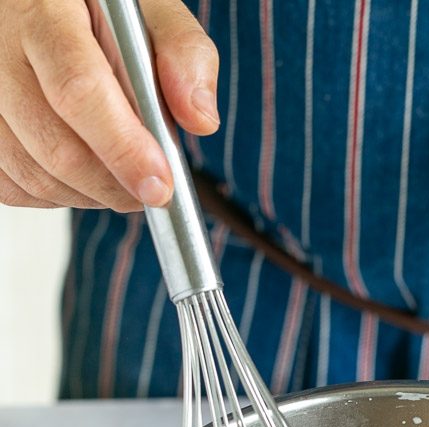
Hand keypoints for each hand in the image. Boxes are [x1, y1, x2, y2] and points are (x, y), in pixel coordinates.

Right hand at [0, 0, 218, 211]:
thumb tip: (199, 117)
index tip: (159, 184)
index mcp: (41, 8)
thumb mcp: (144, 6)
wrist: (41, 3)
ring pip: (32, 175)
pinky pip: (12, 186)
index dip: (123, 149)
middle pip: (55, 147)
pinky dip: (55, 195)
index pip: (78, 90)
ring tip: (120, 175)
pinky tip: (80, 173)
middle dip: (115, 186)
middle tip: (152, 190)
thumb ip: (181, 50)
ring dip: (89, 195)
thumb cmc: (94, 6)